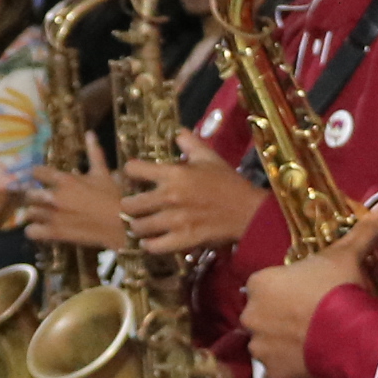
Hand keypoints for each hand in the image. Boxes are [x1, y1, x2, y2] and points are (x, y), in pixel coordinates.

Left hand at [20, 162, 130, 254]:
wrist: (122, 224)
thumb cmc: (114, 197)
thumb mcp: (103, 173)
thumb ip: (93, 153)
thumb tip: (90, 133)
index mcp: (64, 180)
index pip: (37, 172)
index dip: (38, 176)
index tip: (42, 179)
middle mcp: (54, 196)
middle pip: (29, 194)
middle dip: (35, 197)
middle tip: (43, 201)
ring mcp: (53, 216)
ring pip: (29, 213)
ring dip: (35, 214)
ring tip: (43, 216)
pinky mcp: (55, 233)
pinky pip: (31, 232)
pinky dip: (34, 231)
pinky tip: (42, 230)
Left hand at [119, 157, 268, 256]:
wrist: (248, 211)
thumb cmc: (227, 182)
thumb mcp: (208, 156)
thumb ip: (188, 142)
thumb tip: (175, 131)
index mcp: (174, 173)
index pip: (133, 169)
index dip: (130, 172)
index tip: (134, 177)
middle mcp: (169, 197)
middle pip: (129, 204)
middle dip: (129, 205)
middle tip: (135, 206)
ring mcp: (175, 220)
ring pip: (138, 227)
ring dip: (138, 226)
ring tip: (142, 224)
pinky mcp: (182, 240)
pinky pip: (153, 246)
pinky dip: (149, 244)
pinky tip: (152, 240)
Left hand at [240, 200, 377, 377]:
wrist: (348, 335)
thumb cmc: (339, 289)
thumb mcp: (349, 254)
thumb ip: (364, 229)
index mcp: (260, 283)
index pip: (266, 283)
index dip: (287, 288)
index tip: (309, 292)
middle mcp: (251, 314)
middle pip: (263, 313)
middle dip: (281, 316)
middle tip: (311, 317)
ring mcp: (259, 347)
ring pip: (267, 343)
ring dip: (283, 343)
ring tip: (312, 341)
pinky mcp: (272, 374)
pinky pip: (274, 371)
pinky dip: (287, 369)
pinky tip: (307, 363)